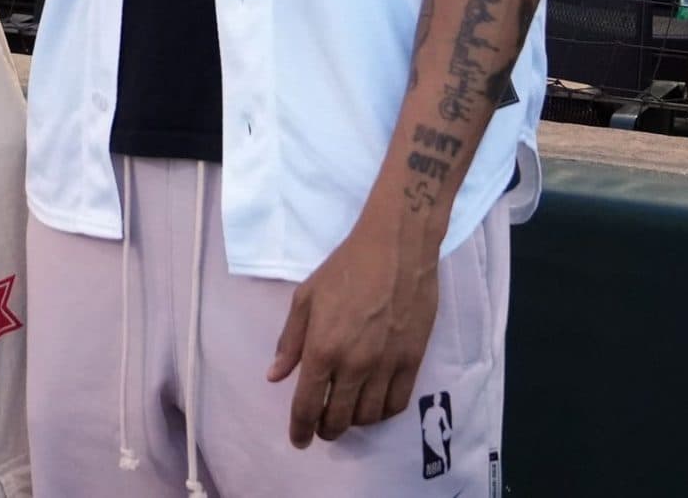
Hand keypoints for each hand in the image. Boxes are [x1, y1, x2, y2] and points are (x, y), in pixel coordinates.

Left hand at [268, 207, 441, 447]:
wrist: (396, 247)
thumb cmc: (345, 267)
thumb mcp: (306, 298)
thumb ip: (290, 341)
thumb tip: (275, 377)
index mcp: (322, 349)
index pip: (307, 405)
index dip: (300, 429)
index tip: (298, 440)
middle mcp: (354, 365)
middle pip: (339, 418)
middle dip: (326, 430)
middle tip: (321, 427)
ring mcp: (386, 365)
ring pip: (368, 417)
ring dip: (354, 423)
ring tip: (347, 414)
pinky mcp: (412, 360)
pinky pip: (397, 403)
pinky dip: (382, 414)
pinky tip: (374, 406)